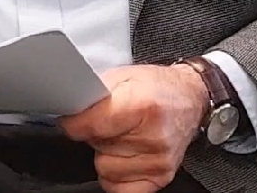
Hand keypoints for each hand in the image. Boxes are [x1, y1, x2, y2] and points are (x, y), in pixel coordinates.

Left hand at [59, 64, 209, 192]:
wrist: (189, 99)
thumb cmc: (156, 87)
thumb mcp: (121, 76)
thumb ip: (93, 93)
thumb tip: (67, 107)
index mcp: (142, 106)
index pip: (90, 125)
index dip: (74, 123)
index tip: (72, 120)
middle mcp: (153, 137)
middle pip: (96, 146)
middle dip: (95, 134)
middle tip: (111, 122)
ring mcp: (158, 161)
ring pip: (105, 169)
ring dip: (106, 154)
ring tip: (122, 136)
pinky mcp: (161, 178)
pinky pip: (119, 188)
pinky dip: (116, 175)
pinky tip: (125, 156)